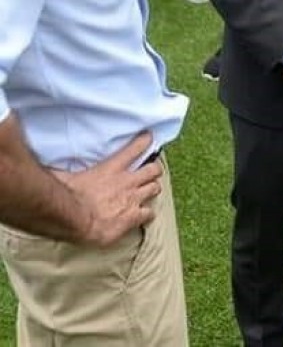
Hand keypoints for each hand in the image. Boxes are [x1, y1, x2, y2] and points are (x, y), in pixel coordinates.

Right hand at [51, 132, 162, 247]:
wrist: (75, 220)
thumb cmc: (67, 196)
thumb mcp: (66, 175)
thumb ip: (64, 167)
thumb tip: (52, 162)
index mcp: (113, 168)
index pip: (137, 147)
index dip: (146, 141)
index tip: (149, 138)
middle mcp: (127, 181)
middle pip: (154, 169)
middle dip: (154, 170)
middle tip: (151, 172)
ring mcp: (132, 199)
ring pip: (155, 188)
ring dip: (152, 189)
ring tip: (149, 191)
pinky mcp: (133, 217)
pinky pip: (149, 213)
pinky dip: (148, 214)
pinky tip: (145, 215)